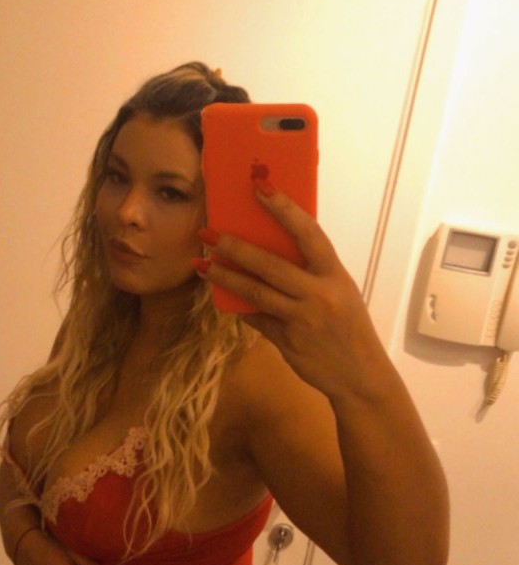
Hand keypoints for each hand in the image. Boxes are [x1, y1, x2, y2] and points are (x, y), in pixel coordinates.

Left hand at [198, 183, 392, 401]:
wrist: (360, 376)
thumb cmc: (350, 328)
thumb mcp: (341, 293)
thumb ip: (312, 274)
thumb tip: (273, 252)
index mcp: (335, 275)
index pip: (308, 233)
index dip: (284, 209)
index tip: (260, 188)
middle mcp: (318, 294)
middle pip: (270, 265)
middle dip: (235, 247)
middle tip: (208, 234)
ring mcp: (301, 320)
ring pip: (255, 293)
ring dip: (225, 277)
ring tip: (203, 265)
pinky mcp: (287, 342)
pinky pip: (257, 319)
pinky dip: (239, 308)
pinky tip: (221, 297)